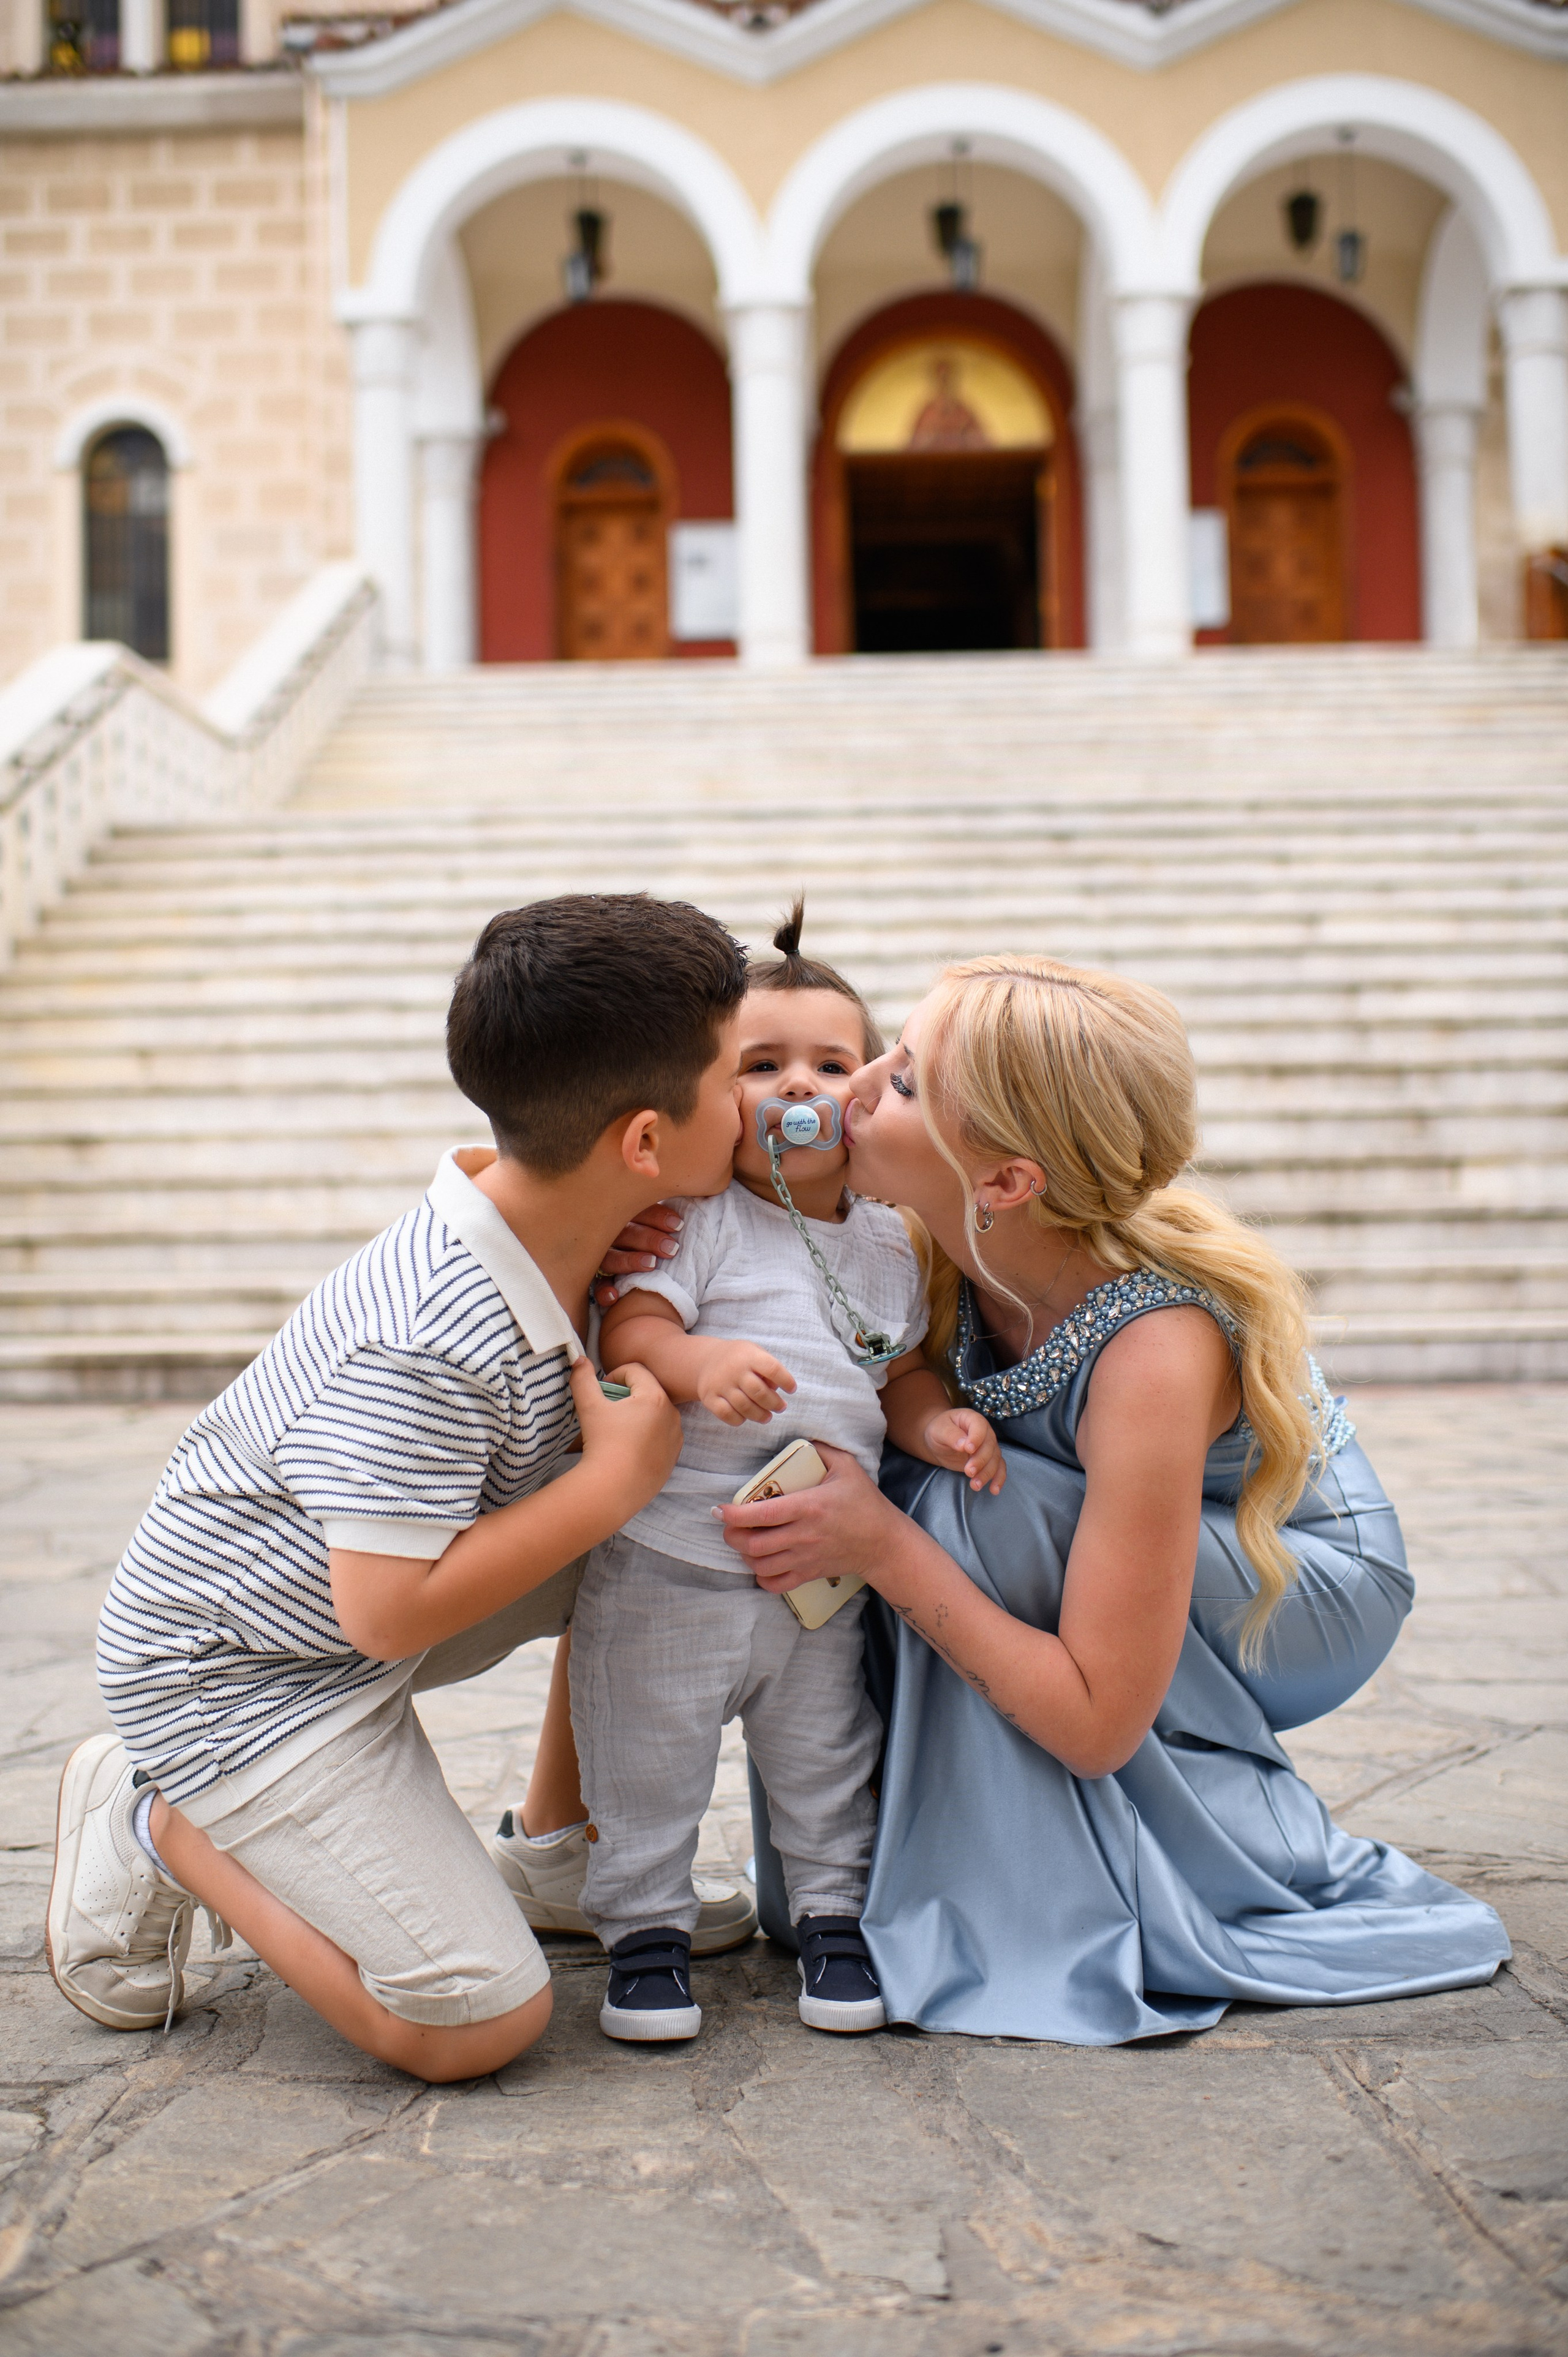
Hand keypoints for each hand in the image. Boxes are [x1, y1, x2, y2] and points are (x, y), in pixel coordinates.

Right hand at [568, 1357, 680, 1518]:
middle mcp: (672, 1415)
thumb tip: (579, 1359)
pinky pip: (661, 1437)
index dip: (615, 1375)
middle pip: (648, 1391)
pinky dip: (647, 1436)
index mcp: (655, 1397)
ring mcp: (675, 1438)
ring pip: (656, 1415)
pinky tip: (629, 1448)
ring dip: (639, 1415)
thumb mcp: (589, 1407)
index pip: (636, 1371)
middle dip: (628, 1395)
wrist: (613, 1490)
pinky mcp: (674, 1457)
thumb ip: (583, 1379)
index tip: (602, 1390)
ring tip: (618, 1430)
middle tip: (608, 1409)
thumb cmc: (602, 1444)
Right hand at [591, 1203, 682, 1307]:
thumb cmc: (651, 1233)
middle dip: (649, 1239)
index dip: (658, 1216)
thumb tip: (705, 1193)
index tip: (679, 1224)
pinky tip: (614, 1296)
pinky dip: (603, 1291)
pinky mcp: (596, 1277)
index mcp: (625, 1213)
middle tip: (672, 1249)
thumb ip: (671, 1208)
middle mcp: (610, 1233)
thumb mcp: (656, 1216)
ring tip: (652, 1264)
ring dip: (630, 1261)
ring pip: (610, 1257)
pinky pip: (596, 1286)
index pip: (639, 1210)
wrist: (623, 1254)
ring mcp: (600, 1255)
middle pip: (625, 1233)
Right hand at [693, 1339, 796, 1426]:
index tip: (792, 1389)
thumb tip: (776, 1389)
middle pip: (759, 1392)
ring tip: (767, 1416)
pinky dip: (739, 1420)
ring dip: (760, 1415)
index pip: (772, 1369)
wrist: (706, 1359)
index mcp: (749, 1356)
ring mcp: (720, 1384)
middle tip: (781, 1407)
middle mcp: (734, 1369)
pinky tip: (745, 1417)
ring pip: (745, 1407)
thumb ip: (768, 1369)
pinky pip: (727, 1414)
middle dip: (775, 1403)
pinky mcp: (709, 1398)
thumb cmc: (739, 1359)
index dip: (786, 1381)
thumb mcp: (755, 1353)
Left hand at [714, 1442, 900, 1592]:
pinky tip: (761, 1565)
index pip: (761, 1515)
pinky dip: (762, 1578)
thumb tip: (800, 1440)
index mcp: (808, 1507)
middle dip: (732, 1536)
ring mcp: (806, 1558)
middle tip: (729, 1525)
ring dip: (744, 1555)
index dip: (734, 1514)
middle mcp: (803, 1535)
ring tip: (743, 1542)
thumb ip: (821, 1449)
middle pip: (754, 1544)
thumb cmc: (865, 1503)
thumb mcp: (847, 1466)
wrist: (884, 1542)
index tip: (720, 1509)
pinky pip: (777, 1584)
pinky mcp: (810, 1573)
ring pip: (761, 1565)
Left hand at [922, 1407, 1005, 1495]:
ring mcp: (988, 1446)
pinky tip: (994, 1489)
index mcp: (972, 1419)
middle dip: (981, 1460)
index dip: (976, 1438)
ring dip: (987, 1473)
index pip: (979, 1427)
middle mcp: (984, 1432)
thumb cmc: (939, 1431)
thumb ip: (951, 1435)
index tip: (968, 1449)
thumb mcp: (939, 1430)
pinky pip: (998, 1468)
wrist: (939, 1440)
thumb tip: (964, 1445)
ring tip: (975, 1485)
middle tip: (968, 1471)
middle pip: (989, 1446)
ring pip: (995, 1459)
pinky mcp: (988, 1460)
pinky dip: (998, 1479)